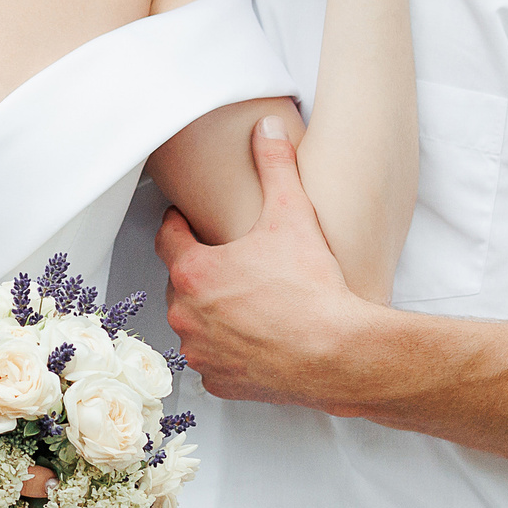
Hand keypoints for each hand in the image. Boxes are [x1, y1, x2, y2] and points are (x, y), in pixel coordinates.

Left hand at [159, 118, 388, 408]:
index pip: (168, 238)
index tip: (188, 220)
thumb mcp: (293, 215)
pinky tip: (252, 337)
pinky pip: (213, 360)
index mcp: (193, 271)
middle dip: (200, 271)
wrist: (340, 353)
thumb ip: (275, 165)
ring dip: (210, 311)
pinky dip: (226, 348)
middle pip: (181, 282)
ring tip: (242, 300)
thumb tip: (267, 126)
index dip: (179, 225)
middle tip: (228, 262)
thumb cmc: (312, 287)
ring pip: (195, 323)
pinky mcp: (219, 381)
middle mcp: (186, 314)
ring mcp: (200, 352)